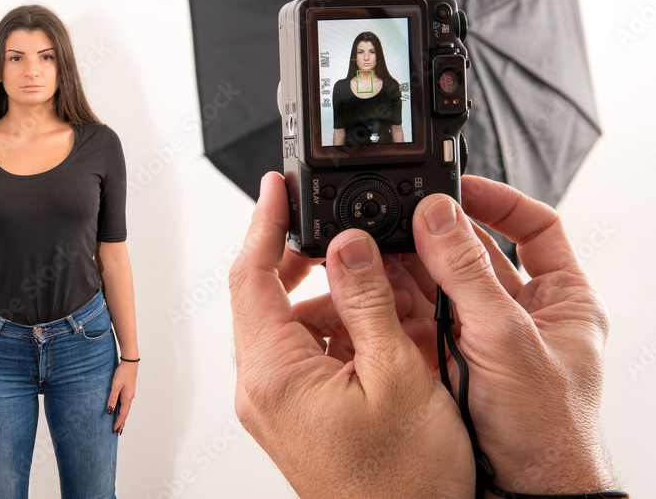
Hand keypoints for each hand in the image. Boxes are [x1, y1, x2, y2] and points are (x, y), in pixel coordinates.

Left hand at [108, 360, 136, 433]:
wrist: (130, 362)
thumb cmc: (123, 373)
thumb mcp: (116, 386)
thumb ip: (112, 398)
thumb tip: (110, 411)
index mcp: (127, 398)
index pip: (123, 414)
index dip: (119, 422)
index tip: (115, 430)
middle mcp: (130, 397)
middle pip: (126, 413)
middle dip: (122, 423)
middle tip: (118, 432)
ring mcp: (130, 394)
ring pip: (126, 409)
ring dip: (123, 417)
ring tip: (120, 424)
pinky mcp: (128, 390)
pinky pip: (126, 404)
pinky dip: (123, 410)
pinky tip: (121, 410)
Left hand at [230, 173, 473, 498]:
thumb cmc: (406, 481)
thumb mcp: (397, 376)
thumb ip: (367, 302)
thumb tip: (347, 244)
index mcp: (274, 374)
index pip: (249, 276)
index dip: (263, 222)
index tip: (277, 186)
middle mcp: (262, 388)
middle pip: (264, 295)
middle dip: (300, 256)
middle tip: (337, 227)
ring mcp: (275, 403)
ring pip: (288, 323)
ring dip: (327, 295)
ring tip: (377, 285)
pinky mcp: (294, 413)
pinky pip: (302, 352)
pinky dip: (334, 328)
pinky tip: (375, 326)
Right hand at [402, 175, 615, 493]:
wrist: (523, 495)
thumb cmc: (549, 431)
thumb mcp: (510, 340)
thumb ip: (469, 275)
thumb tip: (439, 215)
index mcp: (564, 299)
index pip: (536, 227)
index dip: (500, 201)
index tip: (459, 186)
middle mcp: (523, 312)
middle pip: (478, 252)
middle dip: (438, 234)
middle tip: (402, 214)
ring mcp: (484, 335)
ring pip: (441, 283)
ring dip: (410, 265)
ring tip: (377, 244)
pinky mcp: (450, 358)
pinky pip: (419, 316)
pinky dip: (395, 300)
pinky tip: (371, 284)